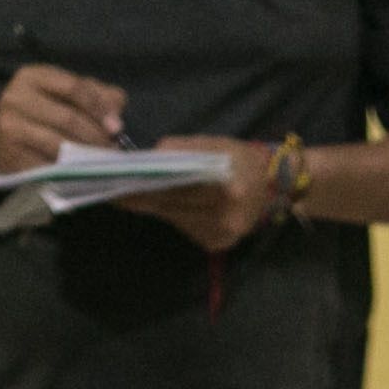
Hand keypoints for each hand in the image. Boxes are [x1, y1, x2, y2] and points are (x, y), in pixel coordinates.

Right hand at [0, 64, 128, 182]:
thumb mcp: (64, 96)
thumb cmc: (40, 114)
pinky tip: (80, 175)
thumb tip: (116, 114)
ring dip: (86, 158)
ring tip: (101, 164)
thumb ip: (95, 96)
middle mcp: (16, 97)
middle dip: (96, 137)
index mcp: (33, 76)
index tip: (117, 127)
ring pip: (59, 145)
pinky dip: (68, 173)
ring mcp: (10, 127)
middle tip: (112, 151)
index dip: (100, 108)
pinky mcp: (10, 156)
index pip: (75, 87)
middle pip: (69, 118)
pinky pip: (47, 167)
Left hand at [130, 135, 282, 251]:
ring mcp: (222, 234)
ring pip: (174, 220)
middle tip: (112, 192)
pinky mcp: (218, 244)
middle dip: (140, 198)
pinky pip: (186, 229)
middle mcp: (225, 215)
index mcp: (227, 187)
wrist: (276, 187)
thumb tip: (151, 155)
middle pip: (170, 206)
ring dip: (152, 208)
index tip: (117, 184)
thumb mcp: (217, 144)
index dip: (143, 187)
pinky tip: (162, 206)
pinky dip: (172, 216)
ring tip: (128, 196)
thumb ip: (184, 147)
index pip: (174, 187)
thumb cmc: (242, 160)